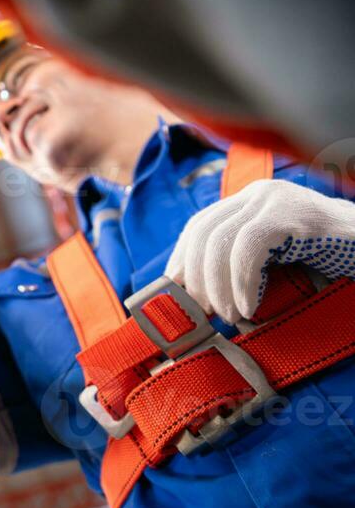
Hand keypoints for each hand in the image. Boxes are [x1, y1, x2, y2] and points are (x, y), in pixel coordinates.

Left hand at [166, 178, 354, 322]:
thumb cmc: (331, 263)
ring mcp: (276, 200)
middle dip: (197, 277)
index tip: (177, 294)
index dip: (182, 259)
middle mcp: (259, 193)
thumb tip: (196, 295)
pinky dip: (242, 282)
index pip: (200, 225)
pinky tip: (248, 307)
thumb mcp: (278, 260)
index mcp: (251, 201)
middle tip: (204, 312)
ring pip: (222, 241)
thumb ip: (244, 264)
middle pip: (205, 233)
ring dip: (218, 285)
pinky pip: (249, 248)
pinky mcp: (293, 214)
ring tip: (227, 315)